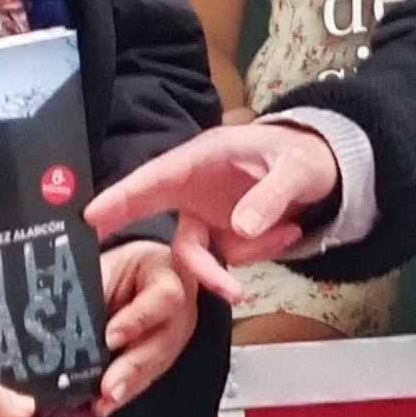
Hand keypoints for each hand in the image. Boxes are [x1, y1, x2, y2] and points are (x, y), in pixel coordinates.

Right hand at [85, 124, 340, 300]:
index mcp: (202, 159)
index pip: (153, 178)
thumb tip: (239, 229)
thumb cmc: (304, 156)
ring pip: (201, 252)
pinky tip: (292, 229)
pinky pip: (230, 260)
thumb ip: (270, 198)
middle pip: (156, 217)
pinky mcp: (222, 238)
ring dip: (243, 254)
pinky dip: (261, 251)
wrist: (326, 173)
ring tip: (291, 228)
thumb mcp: (296, 170)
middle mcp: (194, 189)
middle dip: (144, 241)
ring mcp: (206, 217)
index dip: (120, 197)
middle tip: (107, 240)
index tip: (89, 217)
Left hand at [96, 241, 197, 416]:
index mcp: (169, 274)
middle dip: (133, 366)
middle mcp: (180, 310)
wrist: (136, 273)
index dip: (137, 319)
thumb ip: (92, 289)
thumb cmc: (121, 267)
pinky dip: (123, 394)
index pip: (164, 297)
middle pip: (163, 342)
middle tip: (108, 387)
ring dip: (128, 386)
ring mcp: (174, 338)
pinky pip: (145, 379)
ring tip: (105, 401)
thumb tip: (56, 317)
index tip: (110, 337)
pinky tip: (105, 406)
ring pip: (156, 365)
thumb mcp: (108, 267)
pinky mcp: (161, 360)